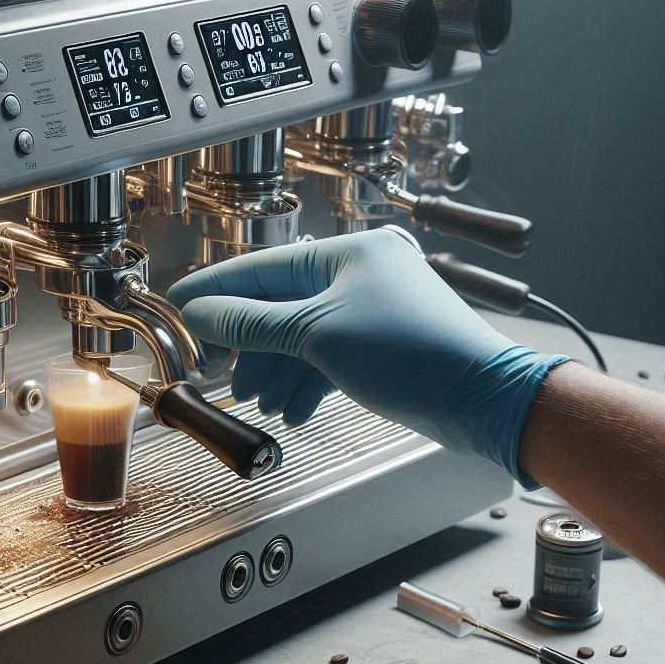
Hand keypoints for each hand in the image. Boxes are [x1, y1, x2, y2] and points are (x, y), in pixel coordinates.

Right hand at [167, 229, 567, 484]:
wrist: (484, 400)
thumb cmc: (416, 355)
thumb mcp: (317, 335)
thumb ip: (253, 323)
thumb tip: (203, 312)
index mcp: (347, 252)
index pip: (262, 267)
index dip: (216, 290)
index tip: (180, 305)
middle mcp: (359, 275)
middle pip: (279, 305)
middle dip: (249, 344)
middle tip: (217, 368)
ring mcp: (371, 312)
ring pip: (301, 337)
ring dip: (276, 371)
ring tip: (261, 401)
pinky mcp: (380, 347)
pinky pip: (326, 359)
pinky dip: (306, 383)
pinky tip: (293, 410)